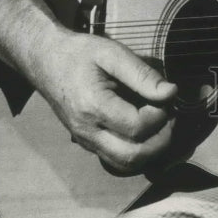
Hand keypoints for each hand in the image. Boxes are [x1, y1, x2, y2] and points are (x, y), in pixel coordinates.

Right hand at [36, 30, 178, 173]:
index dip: (160, 114)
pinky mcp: (87, 143)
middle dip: (161, 139)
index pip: (137, 127)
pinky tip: (146, 131)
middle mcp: (87, 131)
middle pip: (133, 156)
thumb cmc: (80, 53)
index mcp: (93, 106)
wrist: (46, 60)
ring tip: (161, 123)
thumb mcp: (112, 53)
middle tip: (170, 115)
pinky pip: (116, 159)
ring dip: (151, 150)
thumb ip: (142, 74)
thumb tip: (171, 92)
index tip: (165, 96)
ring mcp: (85, 141)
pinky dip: (137, 152)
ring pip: (125, 164)